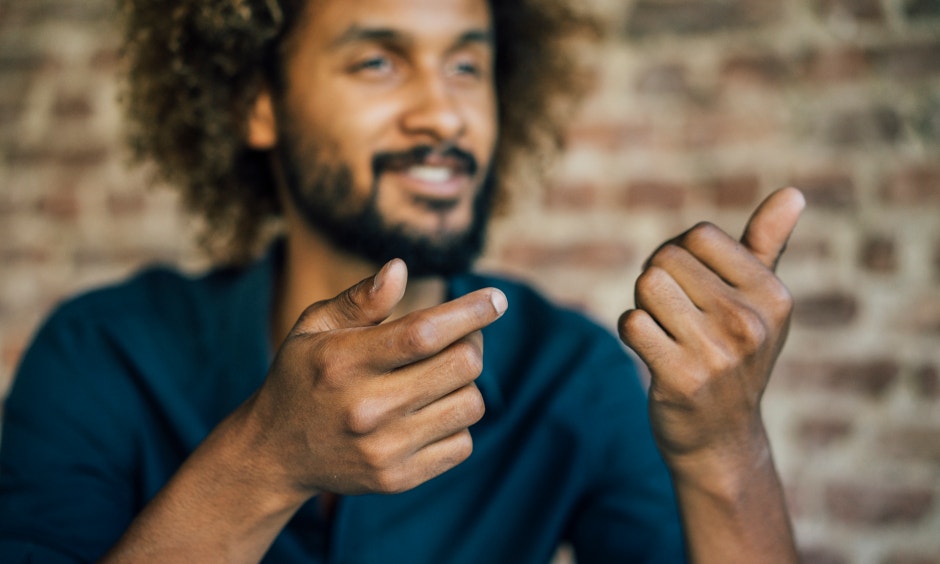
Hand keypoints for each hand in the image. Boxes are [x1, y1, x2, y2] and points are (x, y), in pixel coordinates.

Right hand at [246, 259, 506, 496]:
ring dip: (465, 384)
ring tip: (440, 376)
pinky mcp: (397, 479)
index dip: (469, 313)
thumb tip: (400, 268)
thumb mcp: (315, 326)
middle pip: (461, 366)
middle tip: (460, 337)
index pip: (424, 332)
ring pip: (471, 405)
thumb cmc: (303, 374)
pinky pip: (462, 444)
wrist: (274, 452)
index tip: (496, 300)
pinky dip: (456, 422)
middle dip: (472, 342)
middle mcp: (365, 408)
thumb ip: (359, 299)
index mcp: (344, 361)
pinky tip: (429, 412)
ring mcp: (383, 449)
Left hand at [618, 187, 804, 472]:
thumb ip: (768, 245)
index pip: (699, 235)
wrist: (721, 438)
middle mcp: (750, 321)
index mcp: (773, 294)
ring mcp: (717, 352)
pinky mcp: (680, 378)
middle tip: (675, 316)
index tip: (690, 286)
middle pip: (666, 258)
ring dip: (643, 306)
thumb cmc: (735, 355)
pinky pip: (631, 323)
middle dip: (658, 280)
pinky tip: (652, 351)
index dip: (680, 253)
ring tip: (666, 332)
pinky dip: (631, 331)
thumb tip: (793, 193)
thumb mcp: (761, 303)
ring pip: (647, 285)